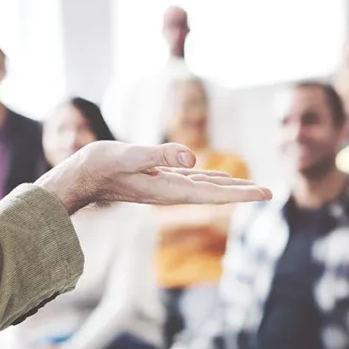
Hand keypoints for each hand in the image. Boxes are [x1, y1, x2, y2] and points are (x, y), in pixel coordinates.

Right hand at [37, 141, 271, 214]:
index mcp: (169, 189)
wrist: (78, 176)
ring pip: (206, 187)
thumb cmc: (99, 165)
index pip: (214, 193)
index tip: (265, 194)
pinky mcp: (157, 178)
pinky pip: (191, 179)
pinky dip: (209, 179)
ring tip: (252, 188)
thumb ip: (160, 155)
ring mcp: (165, 186)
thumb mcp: (130, 154)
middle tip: (270, 193)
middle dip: (243, 193)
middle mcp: (171, 192)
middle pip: (216, 193)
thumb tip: (192, 157)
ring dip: (230, 187)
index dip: (242, 193)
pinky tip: (216, 178)